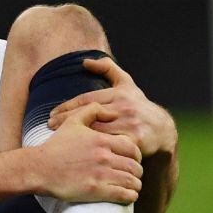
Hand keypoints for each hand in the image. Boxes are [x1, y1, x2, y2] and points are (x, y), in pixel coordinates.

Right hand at [32, 102, 142, 203]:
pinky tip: (128, 196)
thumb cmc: (56, 146)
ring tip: (133, 187)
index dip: (136, 156)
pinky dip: (130, 196)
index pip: (133, 149)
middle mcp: (104, 156)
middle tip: (134, 175)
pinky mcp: (96, 190)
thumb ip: (92, 110)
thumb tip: (111, 111)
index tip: (133, 160)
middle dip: (137, 172)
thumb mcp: (72, 122)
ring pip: (131, 181)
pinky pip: (123, 194)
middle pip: (134, 166)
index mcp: (102, 140)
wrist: (39, 168)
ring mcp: (101, 174)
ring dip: (135, 185)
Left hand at [48, 57, 176, 156]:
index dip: (67, 106)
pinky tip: (79, 152)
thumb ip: (108, 69)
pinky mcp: (136, 141)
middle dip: (66, 120)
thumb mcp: (127, 84)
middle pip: (89, 114)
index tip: (50, 113)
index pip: (87, 99)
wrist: (163, 130)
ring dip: (77, 135)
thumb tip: (85, 61)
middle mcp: (125, 107)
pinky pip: (111, 146)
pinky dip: (95, 148)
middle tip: (49, 126)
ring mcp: (131, 124)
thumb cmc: (139, 106)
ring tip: (59, 138)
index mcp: (119, 94)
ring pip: (97, 131)